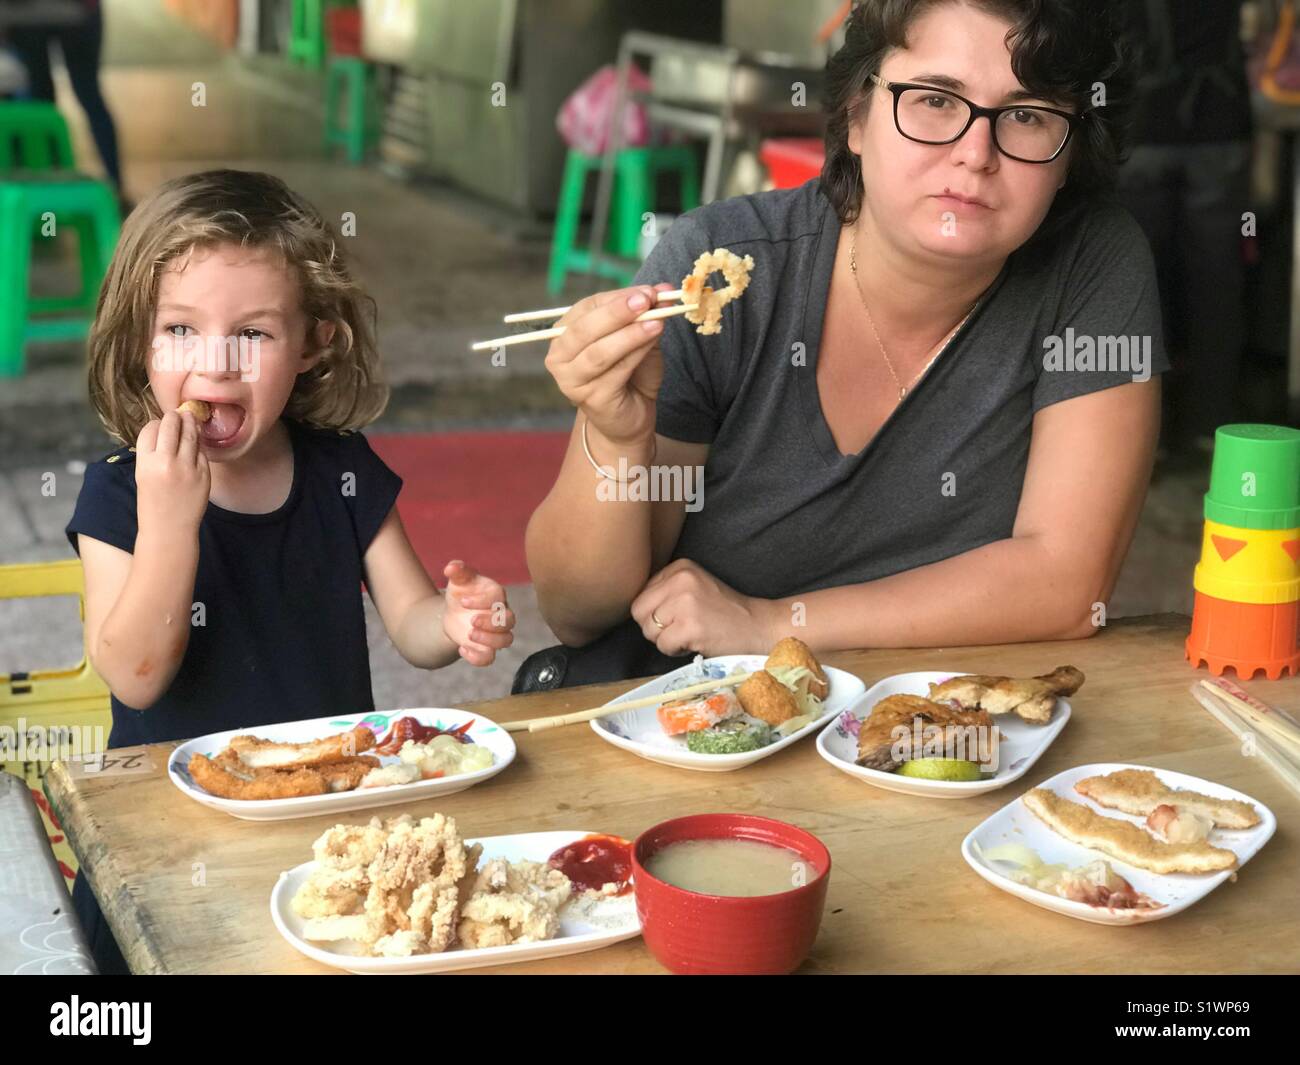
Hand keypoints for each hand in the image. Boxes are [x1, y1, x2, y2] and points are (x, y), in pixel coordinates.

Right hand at [135, 410, 209, 535]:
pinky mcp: (204, 475)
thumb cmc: (153, 502)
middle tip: (178, 413)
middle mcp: (166, 463)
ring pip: (190, 435)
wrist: (169, 529)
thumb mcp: (143, 475)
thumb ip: (151, 453)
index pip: (150, 429)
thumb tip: (163, 428)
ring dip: (190, 424)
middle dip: (174, 417)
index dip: (155, 424)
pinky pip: (201, 453)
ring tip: (190, 418)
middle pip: (171, 426)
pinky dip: (198, 447)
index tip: (159, 423)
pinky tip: (196, 444)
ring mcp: (188, 468)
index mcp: (146, 463)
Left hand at [441, 560, 515, 665]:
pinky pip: (490, 658)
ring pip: (506, 640)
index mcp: (496, 595)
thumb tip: (451, 567)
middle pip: (510, 620)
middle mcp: (501, 614)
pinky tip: (462, 648)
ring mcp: (496, 633)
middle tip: (471, 621)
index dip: (482, 601)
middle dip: (491, 622)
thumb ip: (458, 571)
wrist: (455, 613)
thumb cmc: (462, 593)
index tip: (463, 602)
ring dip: (490, 640)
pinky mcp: (486, 648)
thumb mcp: (459, 580)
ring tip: (469, 635)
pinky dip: (477, 657)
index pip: (498, 597)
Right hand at [544, 283, 676, 453]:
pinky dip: (635, 353)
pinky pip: (615, 371)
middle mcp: (559, 357)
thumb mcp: (638, 337)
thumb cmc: (630, 374)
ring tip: (656, 322)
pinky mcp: (590, 399)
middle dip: (617, 312)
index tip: (649, 291)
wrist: (630, 417)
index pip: (588, 307)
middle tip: (646, 300)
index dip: (618, 297)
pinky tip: (652, 340)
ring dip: (630, 334)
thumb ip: (644, 316)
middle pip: (585, 329)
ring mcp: (571, 380)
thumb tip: (662, 291)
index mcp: (565, 334)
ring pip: (599, 351)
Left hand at [630, 559, 777, 657]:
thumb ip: (666, 591)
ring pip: (649, 630)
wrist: (758, 626)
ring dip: (666, 640)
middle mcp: (681, 579)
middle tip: (679, 630)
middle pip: (639, 612)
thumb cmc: (725, 612)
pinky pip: (663, 645)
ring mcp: (685, 602)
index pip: (642, 594)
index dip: (657, 613)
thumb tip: (635, 610)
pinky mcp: (690, 626)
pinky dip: (675, 651)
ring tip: (690, 634)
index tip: (679, 616)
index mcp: (680, 567)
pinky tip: (695, 643)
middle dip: (654, 628)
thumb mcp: (694, 588)